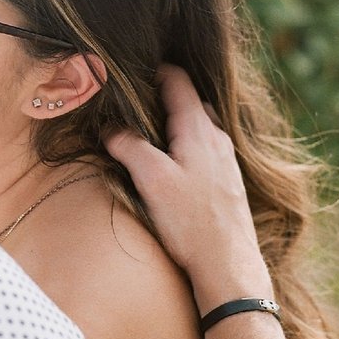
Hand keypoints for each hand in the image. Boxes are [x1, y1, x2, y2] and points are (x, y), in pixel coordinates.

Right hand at [105, 65, 270, 312]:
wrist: (229, 267)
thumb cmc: (192, 222)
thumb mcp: (152, 179)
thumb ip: (128, 146)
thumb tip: (109, 127)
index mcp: (199, 128)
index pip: (177, 79)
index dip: (152, 70)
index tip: (128, 75)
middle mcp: (217, 138)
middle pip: (189, 100)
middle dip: (161, 96)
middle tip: (131, 104)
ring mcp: (225, 160)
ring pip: (198, 125)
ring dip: (173, 123)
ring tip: (146, 134)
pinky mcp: (227, 183)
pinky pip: (204, 149)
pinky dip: (184, 144)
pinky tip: (170, 166)